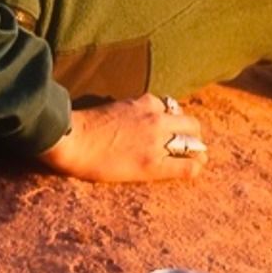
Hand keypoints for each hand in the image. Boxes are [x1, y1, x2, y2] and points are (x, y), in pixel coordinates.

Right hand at [35, 93, 208, 182]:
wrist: (73, 140)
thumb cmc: (85, 126)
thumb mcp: (115, 108)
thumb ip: (132, 111)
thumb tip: (137, 122)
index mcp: (146, 102)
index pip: (172, 108)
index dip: (175, 120)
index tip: (174, 129)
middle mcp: (156, 117)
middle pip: (190, 123)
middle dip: (193, 133)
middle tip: (191, 145)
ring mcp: (156, 140)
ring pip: (192, 142)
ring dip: (196, 150)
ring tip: (198, 158)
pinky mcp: (152, 163)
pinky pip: (186, 166)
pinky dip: (194, 167)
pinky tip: (195, 170)